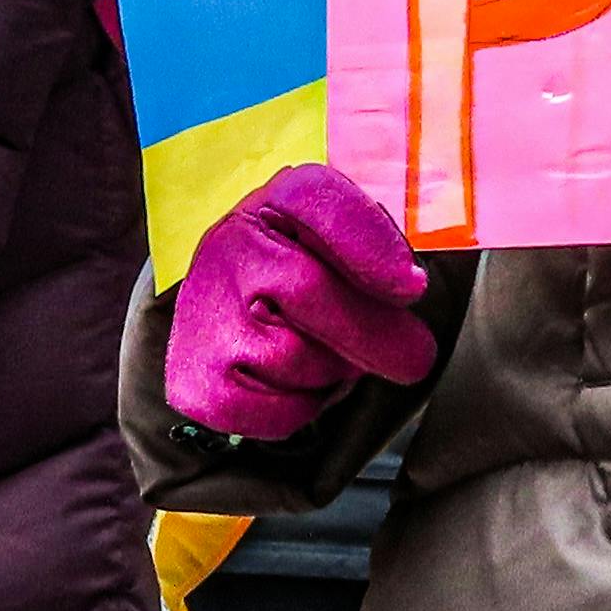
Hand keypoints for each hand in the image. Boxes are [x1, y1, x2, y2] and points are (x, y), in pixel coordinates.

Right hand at [168, 165, 435, 440]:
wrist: (228, 319)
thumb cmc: (306, 277)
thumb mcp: (341, 242)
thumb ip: (379, 247)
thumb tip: (410, 286)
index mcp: (279, 201)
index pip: (313, 200)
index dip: (368, 243)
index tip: (412, 287)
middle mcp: (231, 246)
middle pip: (310, 289)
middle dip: (376, 333)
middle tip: (414, 356)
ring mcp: (207, 312)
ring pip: (298, 358)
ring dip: (334, 372)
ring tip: (326, 355)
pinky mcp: (197, 379)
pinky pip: (276, 410)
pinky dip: (302, 409)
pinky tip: (293, 384)